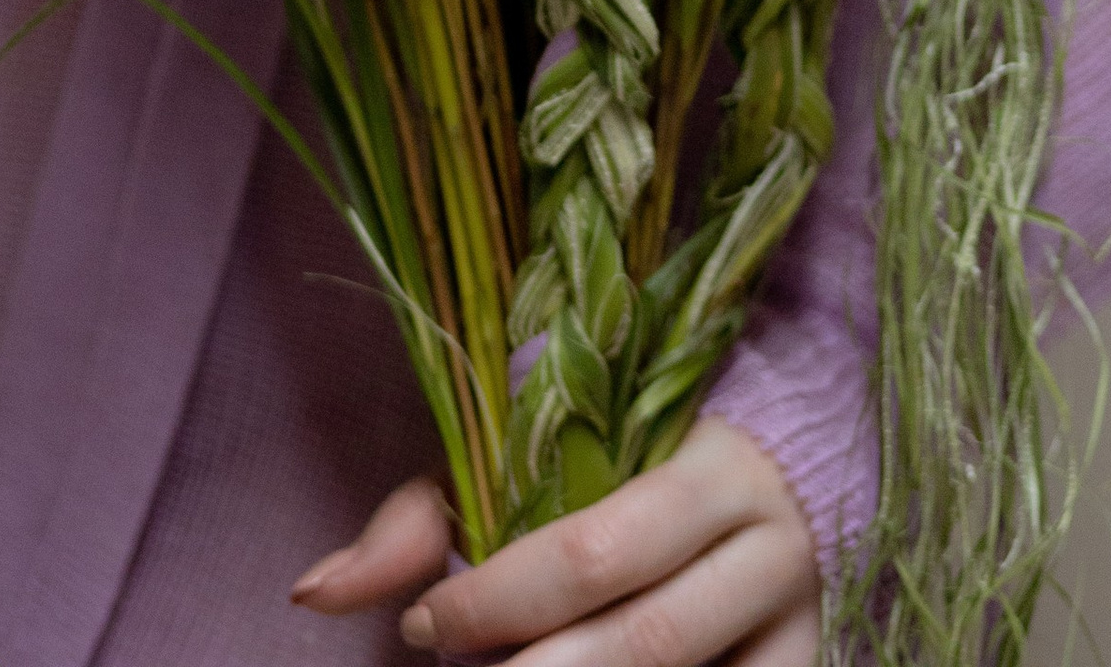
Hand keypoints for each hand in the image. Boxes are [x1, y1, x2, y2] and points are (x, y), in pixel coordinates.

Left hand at [290, 416, 818, 666]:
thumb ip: (428, 522)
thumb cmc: (631, 470)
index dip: (496, 604)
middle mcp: (771, 548)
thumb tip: (312, 593)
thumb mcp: (537, 467)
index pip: (595, 550)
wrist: (784, 482)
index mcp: (712, 467)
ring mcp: (798, 625)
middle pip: (642, 643)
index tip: (422, 625)